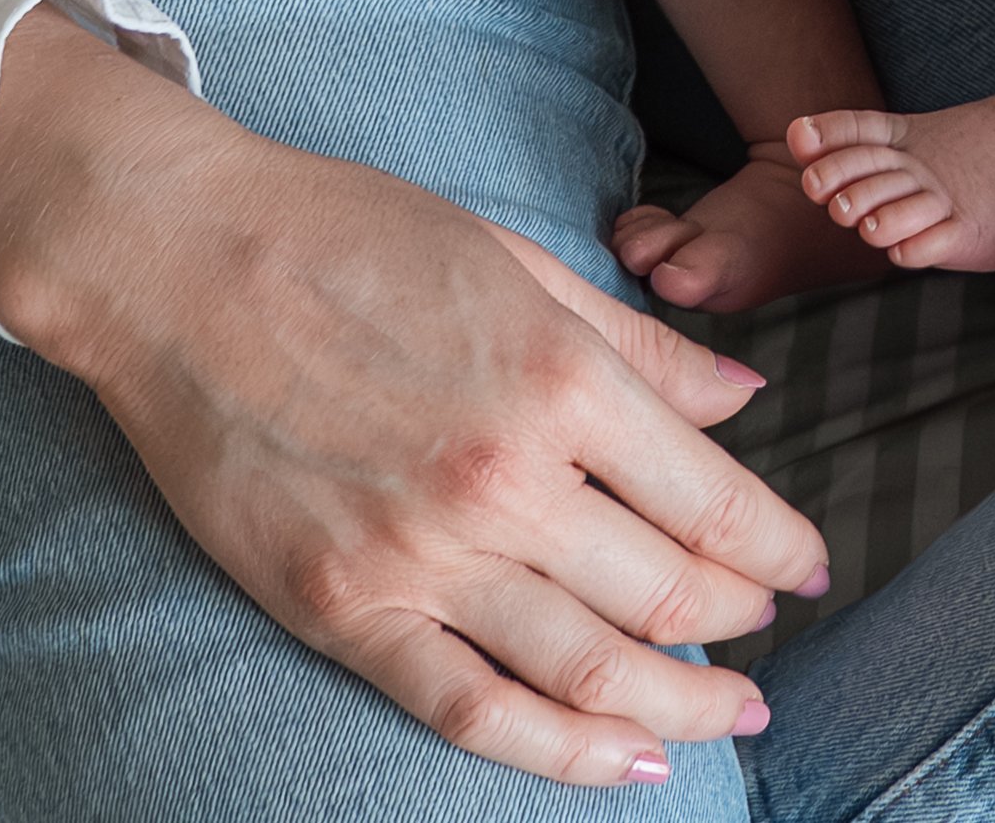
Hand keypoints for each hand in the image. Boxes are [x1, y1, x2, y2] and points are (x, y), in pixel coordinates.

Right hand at [0, 5, 826, 787]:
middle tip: (774, 625)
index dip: (776, 541)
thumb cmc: (353, 235)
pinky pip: (471, 710)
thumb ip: (639, 343)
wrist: (182, 263)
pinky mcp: (344, 610)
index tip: (811, 561)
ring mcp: (421, 556)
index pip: (709, 496)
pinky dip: (560, 750)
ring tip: (731, 712)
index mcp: (559, 377)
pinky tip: (624, 759)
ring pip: (587, 669)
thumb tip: (743, 395)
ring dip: (679, 702)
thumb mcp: (518, 260)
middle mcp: (506, 479)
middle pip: (666, 591)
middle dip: (740, 617)